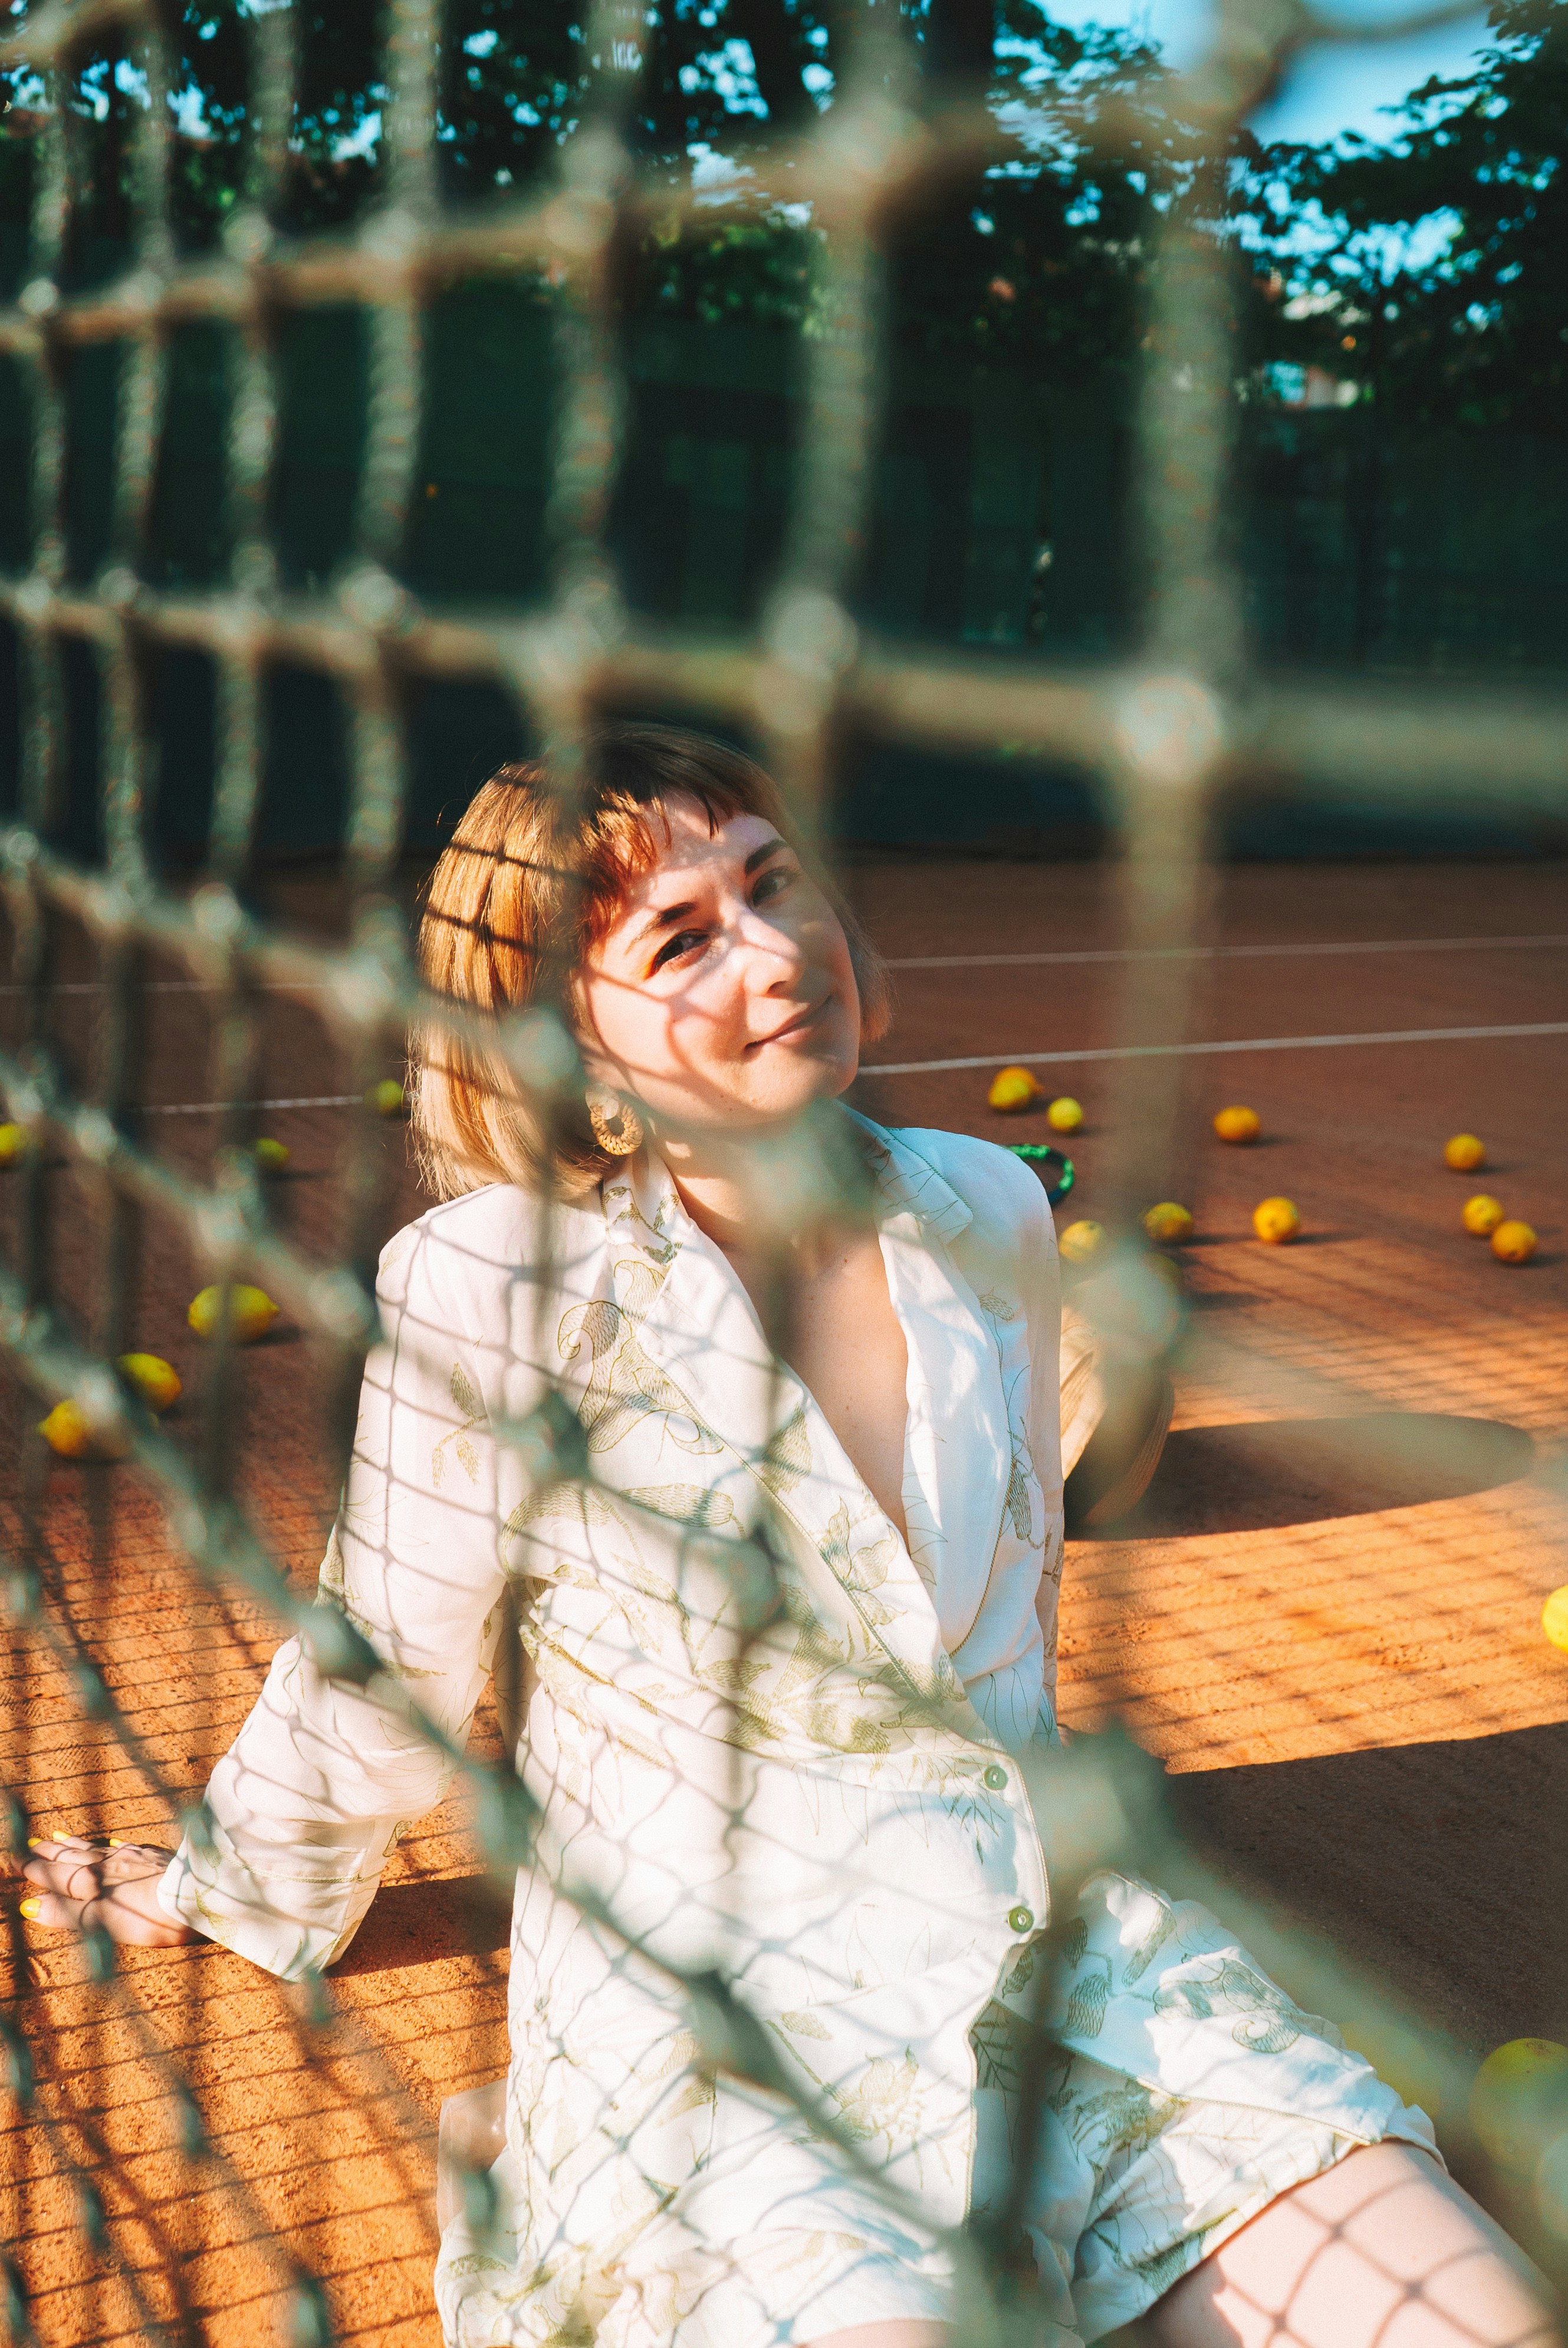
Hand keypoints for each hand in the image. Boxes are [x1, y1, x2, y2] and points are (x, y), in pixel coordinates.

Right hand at [21, 1836, 194, 1947]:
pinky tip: (113, 1843)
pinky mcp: (156, 1857)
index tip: (12, 1859)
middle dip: (49, 1852)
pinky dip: (113, 1845)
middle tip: (29, 1843)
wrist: (195, 1894)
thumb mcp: (99, 1921)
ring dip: (75, 1844)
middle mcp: (109, 1865)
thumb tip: (31, 1905)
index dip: (33, 1867)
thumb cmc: (148, 1916)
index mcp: (92, 1882)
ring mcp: (133, 1858)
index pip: (56, 1873)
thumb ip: (65, 1912)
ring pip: (96, 1847)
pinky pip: (127, 1847)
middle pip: (73, 1856)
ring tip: (58, 1837)